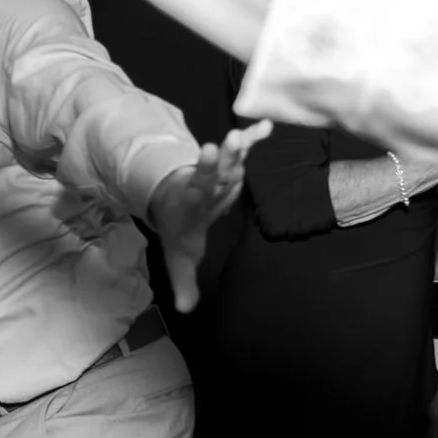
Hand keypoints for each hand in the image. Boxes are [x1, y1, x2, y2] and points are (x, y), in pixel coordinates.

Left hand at [150, 123, 272, 311]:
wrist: (171, 200)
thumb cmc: (180, 228)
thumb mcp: (179, 256)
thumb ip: (183, 281)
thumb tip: (184, 310)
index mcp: (190, 204)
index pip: (195, 191)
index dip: (199, 182)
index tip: (200, 169)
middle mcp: (203, 184)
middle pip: (208, 173)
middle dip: (213, 163)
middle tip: (215, 147)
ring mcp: (216, 172)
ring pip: (226, 159)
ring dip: (234, 148)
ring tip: (239, 135)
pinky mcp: (228, 165)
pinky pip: (242, 150)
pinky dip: (253, 138)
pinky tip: (266, 126)